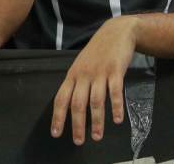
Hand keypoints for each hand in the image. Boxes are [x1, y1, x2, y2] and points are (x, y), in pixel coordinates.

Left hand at [52, 17, 135, 144]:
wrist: (116, 32)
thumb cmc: (98, 52)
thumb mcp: (82, 65)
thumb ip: (77, 83)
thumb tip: (70, 106)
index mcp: (73, 75)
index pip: (61, 98)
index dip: (58, 116)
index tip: (56, 133)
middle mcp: (83, 75)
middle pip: (77, 103)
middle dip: (77, 124)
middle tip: (78, 141)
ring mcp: (99, 73)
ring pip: (96, 101)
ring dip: (97, 121)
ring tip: (97, 137)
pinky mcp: (115, 70)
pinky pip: (115, 92)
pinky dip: (116, 107)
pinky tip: (118, 120)